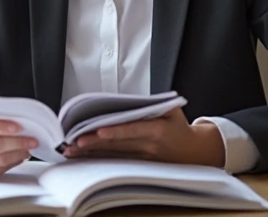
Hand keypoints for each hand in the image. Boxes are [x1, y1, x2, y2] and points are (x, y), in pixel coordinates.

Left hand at [61, 108, 224, 166]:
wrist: (194, 152)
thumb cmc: (179, 127)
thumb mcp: (171, 109)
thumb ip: (149, 104)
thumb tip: (124, 100)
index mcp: (157, 129)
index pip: (133, 130)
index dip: (116, 132)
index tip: (99, 131)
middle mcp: (149, 146)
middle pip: (117, 144)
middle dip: (94, 143)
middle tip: (74, 142)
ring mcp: (143, 159)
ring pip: (113, 155)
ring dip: (92, 153)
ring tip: (72, 150)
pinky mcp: (139, 166)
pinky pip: (116, 162)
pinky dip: (99, 158)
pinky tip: (84, 157)